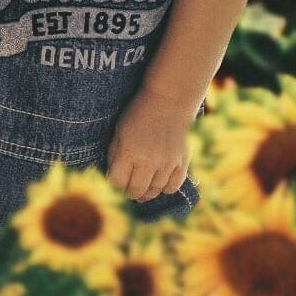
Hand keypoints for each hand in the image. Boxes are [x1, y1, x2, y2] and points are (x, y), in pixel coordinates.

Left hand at [105, 87, 195, 201]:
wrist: (169, 101)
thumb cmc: (139, 114)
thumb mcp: (119, 131)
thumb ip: (115, 155)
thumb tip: (113, 178)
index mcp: (128, 152)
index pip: (117, 183)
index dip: (114, 186)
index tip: (116, 184)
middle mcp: (148, 161)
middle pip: (136, 191)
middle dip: (129, 194)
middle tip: (128, 191)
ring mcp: (167, 163)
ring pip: (154, 191)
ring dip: (146, 193)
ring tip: (143, 189)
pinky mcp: (182, 162)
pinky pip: (173, 186)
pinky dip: (165, 189)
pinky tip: (159, 183)